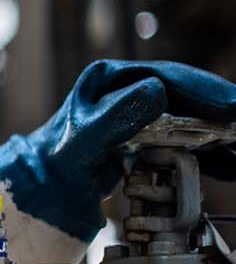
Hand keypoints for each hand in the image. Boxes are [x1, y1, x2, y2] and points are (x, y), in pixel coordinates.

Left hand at [0, 60, 235, 242]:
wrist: (45, 185)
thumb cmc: (55, 159)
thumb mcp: (84, 137)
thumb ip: (116, 117)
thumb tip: (156, 90)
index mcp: (111, 78)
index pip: (167, 77)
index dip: (204, 91)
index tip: (232, 107)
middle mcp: (128, 89)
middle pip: (186, 96)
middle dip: (220, 112)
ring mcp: (139, 112)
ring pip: (190, 117)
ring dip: (218, 134)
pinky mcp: (146, 135)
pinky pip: (185, 139)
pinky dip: (207, 152)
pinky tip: (227, 164)